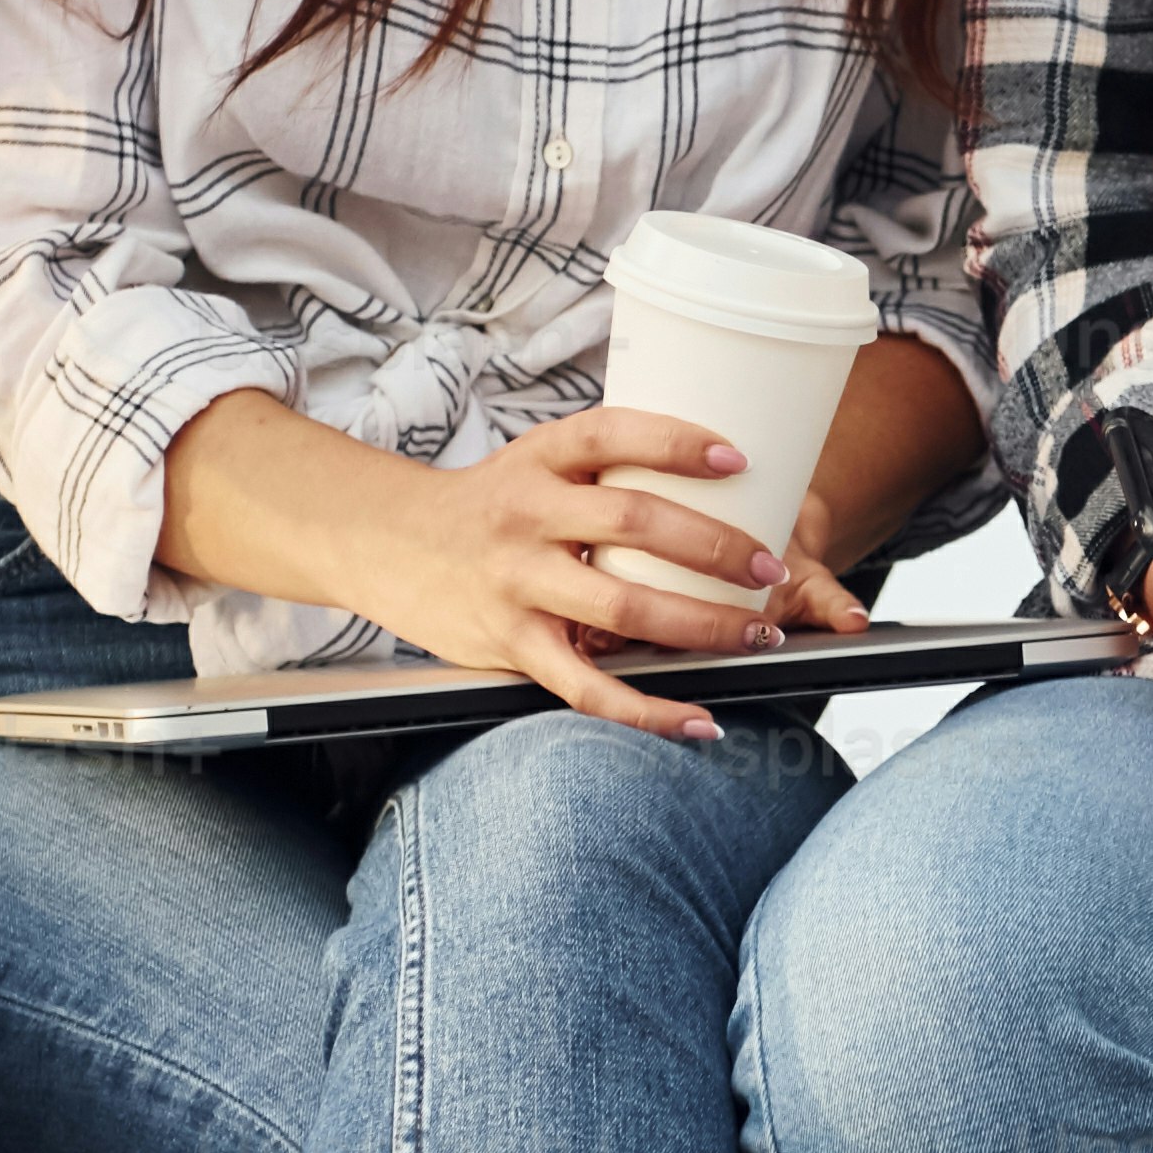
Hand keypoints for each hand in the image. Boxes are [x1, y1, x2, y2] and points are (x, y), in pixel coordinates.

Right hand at [333, 412, 793, 738]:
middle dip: (715, 547)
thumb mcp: (531, 463)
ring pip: (623, 606)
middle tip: (769, 567)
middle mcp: (528, 515)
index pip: (615, 434)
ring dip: (702, 625)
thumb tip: (710, 469)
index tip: (738, 458)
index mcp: (540, 460)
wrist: (384, 543)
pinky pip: (588, 686)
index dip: (679, 443)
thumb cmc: (482, 506)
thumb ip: (600, 467)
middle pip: (635, 523)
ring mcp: (518, 582)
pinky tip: (697, 718)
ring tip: (756, 633)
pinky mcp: (510, 643)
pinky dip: (648, 709)